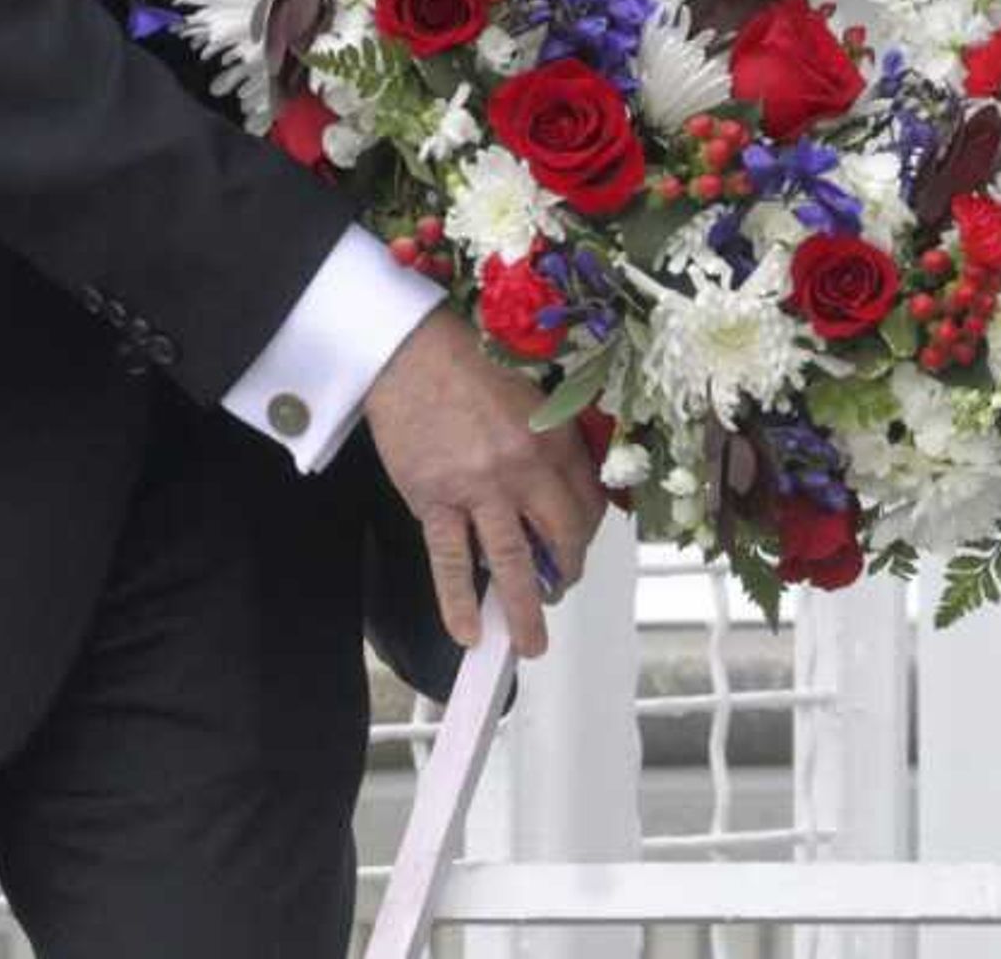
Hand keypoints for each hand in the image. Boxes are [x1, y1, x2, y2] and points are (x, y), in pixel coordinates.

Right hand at [360, 308, 607, 657]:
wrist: (411, 356)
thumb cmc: (472, 371)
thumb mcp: (534, 399)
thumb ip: (556, 444)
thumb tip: (569, 496)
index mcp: (555, 438)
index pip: (589, 503)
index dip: (588, 533)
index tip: (578, 546)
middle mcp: (524, 467)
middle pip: (561, 537)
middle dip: (566, 573)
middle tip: (561, 591)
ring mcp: (479, 488)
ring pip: (512, 562)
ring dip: (525, 610)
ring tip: (531, 644)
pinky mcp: (435, 501)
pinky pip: (452, 562)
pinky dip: (460, 602)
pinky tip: (469, 633)